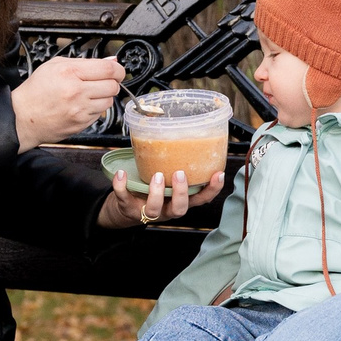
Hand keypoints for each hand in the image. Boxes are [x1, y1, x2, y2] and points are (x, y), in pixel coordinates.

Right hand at [11, 55, 124, 149]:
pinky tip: (80, 105)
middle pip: (113, 86)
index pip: (109, 69)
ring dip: (103, 97)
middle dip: (111, 83)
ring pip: (109, 101)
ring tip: (87, 94)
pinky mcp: (81, 124)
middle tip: (102, 82)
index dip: (118, 69)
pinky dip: (94, 109)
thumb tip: (110, 61)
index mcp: (70, 72)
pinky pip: (99, 114)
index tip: (117, 71)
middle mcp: (76, 92)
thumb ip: (84, 62)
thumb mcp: (55, 65)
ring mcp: (80, 110)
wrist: (22, 118)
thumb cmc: (35, 91)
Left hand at [97, 167, 226, 229]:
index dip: (212, 190)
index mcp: (180, 200)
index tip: (218, 174)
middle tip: (179, 174)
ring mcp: (147, 211)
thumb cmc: (152, 188)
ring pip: (155, 209)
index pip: (201, 199)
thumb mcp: (169, 179)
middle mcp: (167, 209)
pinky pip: (124, 199)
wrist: (126, 206)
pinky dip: (122, 186)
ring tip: (156, 175)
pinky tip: (122, 173)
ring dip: (156, 193)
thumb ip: (177, 163)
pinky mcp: (128, 208)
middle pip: (180, 209)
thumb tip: (184, 129)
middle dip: (181, 193)